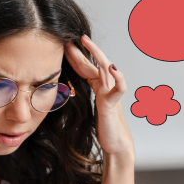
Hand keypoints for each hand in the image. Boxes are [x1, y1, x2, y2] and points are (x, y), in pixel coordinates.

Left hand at [65, 36, 133, 157]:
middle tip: (68, 39)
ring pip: (106, 69)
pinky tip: (113, 67)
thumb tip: (64, 93)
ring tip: (86, 42)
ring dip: (96, 54)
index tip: (63, 47)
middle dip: (82, 51)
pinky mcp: (113, 104)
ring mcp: (110, 94)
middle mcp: (106, 88)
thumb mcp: (88, 110)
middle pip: (94, 64)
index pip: (86, 69)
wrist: (116, 144)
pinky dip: (118, 77)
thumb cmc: (104, 129)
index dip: (75, 57)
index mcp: (99, 89)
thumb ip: (82, 100)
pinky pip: (119, 88)